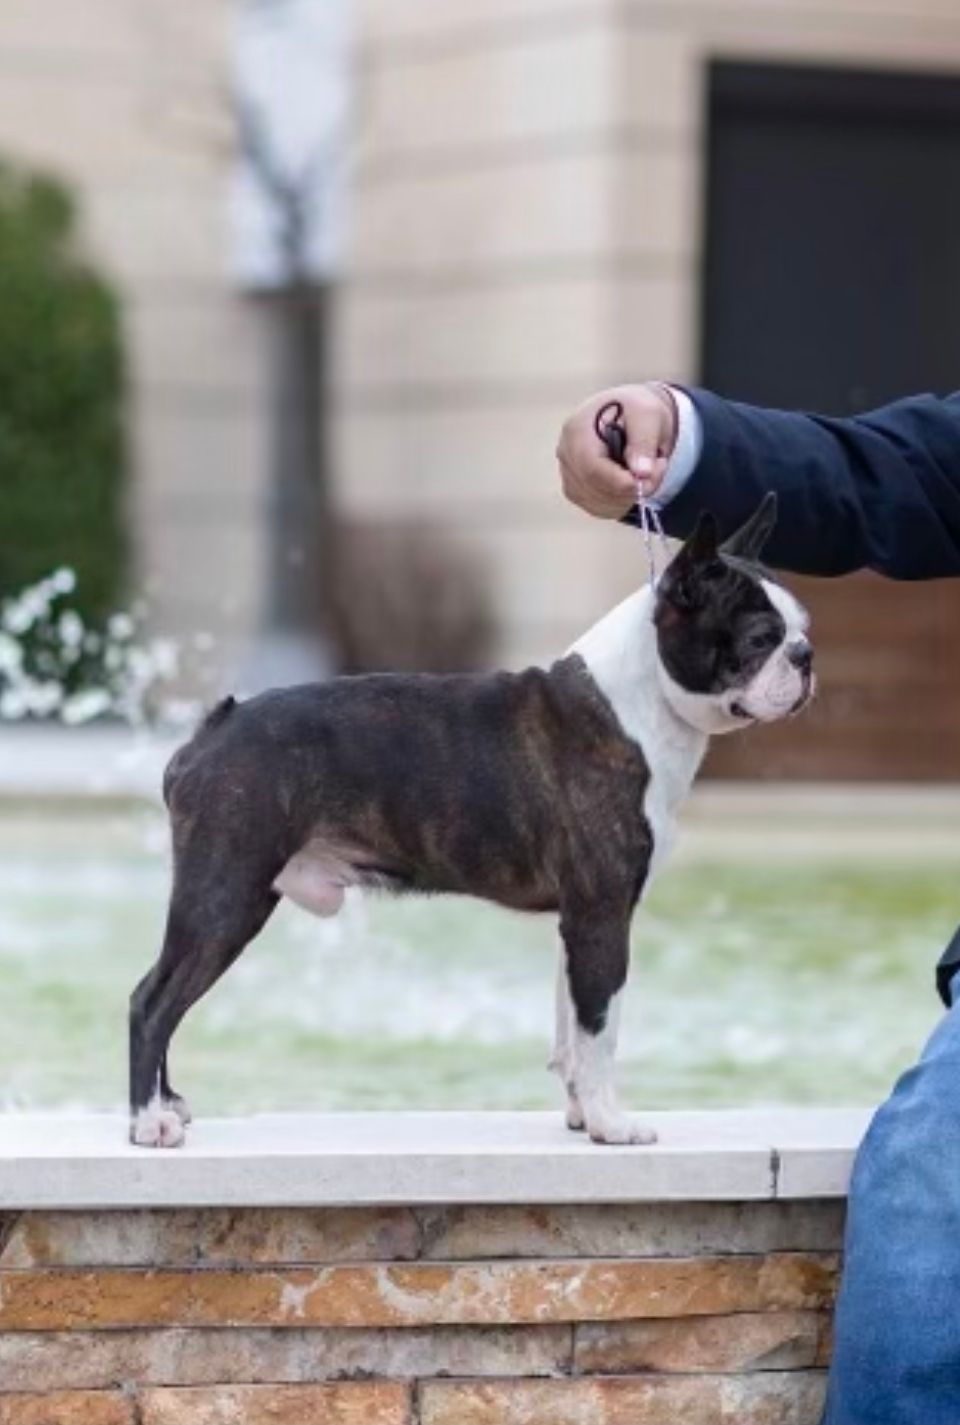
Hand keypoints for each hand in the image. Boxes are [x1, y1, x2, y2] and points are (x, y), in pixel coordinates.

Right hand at [556, 383, 677, 517]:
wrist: (630, 415)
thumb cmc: (636, 411)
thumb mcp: (648, 414)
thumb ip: (644, 440)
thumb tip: (640, 472)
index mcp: (577, 430)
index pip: (591, 468)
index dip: (620, 481)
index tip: (648, 478)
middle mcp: (566, 454)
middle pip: (594, 488)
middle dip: (631, 488)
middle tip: (658, 470)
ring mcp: (568, 474)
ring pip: (598, 503)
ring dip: (629, 496)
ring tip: (646, 471)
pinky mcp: (577, 491)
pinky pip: (599, 509)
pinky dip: (622, 503)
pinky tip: (632, 483)